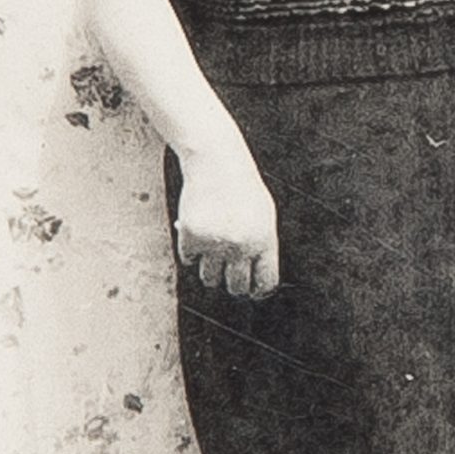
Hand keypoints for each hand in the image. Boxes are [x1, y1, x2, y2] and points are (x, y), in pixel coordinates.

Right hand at [174, 151, 279, 298]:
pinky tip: (197, 232)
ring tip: (212, 249)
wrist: (217, 163)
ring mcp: (216, 242)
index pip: (265, 282)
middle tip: (228, 273)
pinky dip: (191, 251)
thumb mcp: (263, 217)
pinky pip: (189, 260)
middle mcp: (241, 245)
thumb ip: (261, 248)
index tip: (251, 290)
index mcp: (264, 241)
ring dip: (209, 271)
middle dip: (232, 284)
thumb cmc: (242, 190)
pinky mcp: (192, 236)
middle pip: (236, 287)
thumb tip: (258, 285)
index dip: (258, 290)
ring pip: (210, 279)